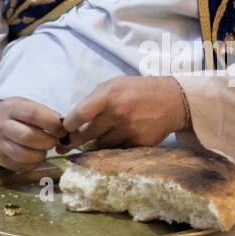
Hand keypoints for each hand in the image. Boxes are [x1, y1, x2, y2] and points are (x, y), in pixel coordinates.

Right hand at [0, 96, 65, 171]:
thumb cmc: (15, 113)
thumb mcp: (27, 105)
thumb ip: (46, 114)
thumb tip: (65, 128)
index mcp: (10, 108)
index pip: (33, 114)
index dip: (51, 123)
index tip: (61, 129)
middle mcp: (1, 126)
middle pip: (27, 136)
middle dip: (47, 141)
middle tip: (54, 141)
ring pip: (23, 155)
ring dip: (41, 154)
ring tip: (44, 149)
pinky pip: (20, 166)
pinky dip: (33, 163)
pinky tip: (35, 155)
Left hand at [57, 74, 188, 150]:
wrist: (172, 100)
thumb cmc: (137, 90)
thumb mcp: (114, 84)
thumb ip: (93, 100)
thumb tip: (72, 119)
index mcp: (109, 95)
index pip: (81, 113)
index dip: (68, 124)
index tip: (62, 130)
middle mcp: (118, 113)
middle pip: (87, 134)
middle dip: (72, 141)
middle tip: (63, 147)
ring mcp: (130, 130)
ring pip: (101, 145)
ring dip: (95, 144)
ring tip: (93, 140)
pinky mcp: (139, 143)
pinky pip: (117, 151)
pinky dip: (112, 148)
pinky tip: (113, 142)